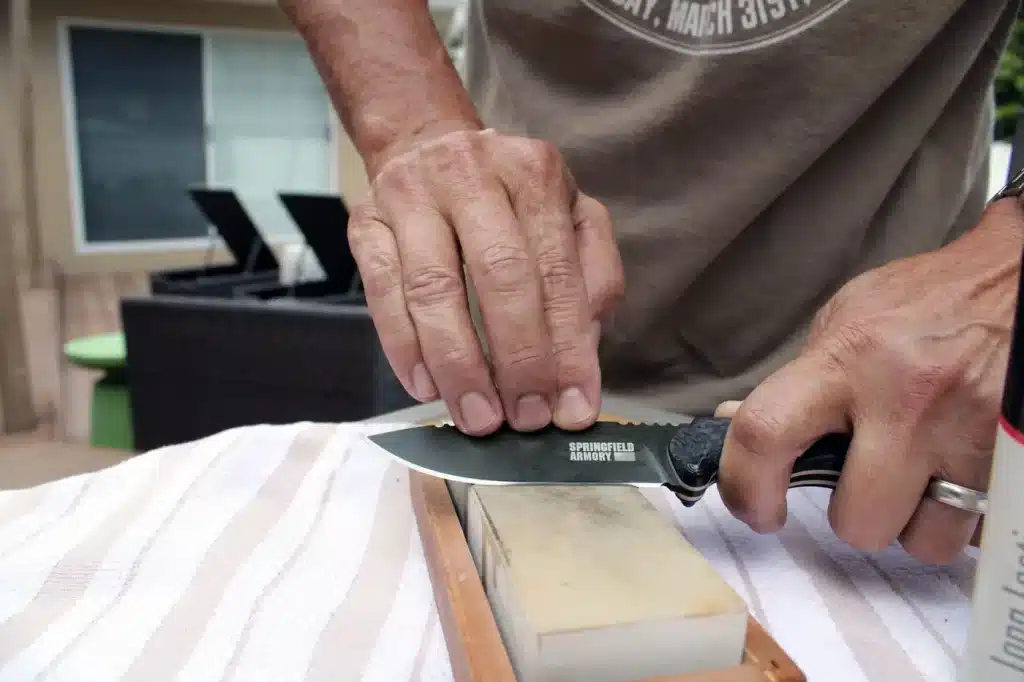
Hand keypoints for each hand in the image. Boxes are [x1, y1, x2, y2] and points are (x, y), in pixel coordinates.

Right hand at [348, 127, 623, 435]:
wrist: (425, 144)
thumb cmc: (509, 198)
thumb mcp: (571, 215)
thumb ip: (593, 275)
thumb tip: (585, 348)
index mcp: (534, 175)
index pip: (556, 270)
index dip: (567, 346)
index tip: (574, 408)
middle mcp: (472, 176)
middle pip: (498, 277)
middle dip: (516, 360)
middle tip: (525, 419)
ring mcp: (411, 197)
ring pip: (434, 289)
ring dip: (459, 365)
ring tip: (478, 416)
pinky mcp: (366, 223)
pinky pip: (381, 291)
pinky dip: (403, 346)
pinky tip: (425, 387)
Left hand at [716, 199, 1022, 563]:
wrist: (1014, 277)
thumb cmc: (925, 301)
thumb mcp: (846, 319)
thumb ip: (796, 380)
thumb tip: (732, 425)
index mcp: (846, 358)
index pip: (767, 432)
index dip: (745, 487)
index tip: (754, 508)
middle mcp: (905, 399)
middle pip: (858, 521)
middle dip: (854, 515)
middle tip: (862, 482)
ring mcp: (967, 432)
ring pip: (922, 541)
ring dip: (912, 521)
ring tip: (916, 477)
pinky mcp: (1012, 456)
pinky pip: (974, 527)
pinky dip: (959, 514)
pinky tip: (952, 475)